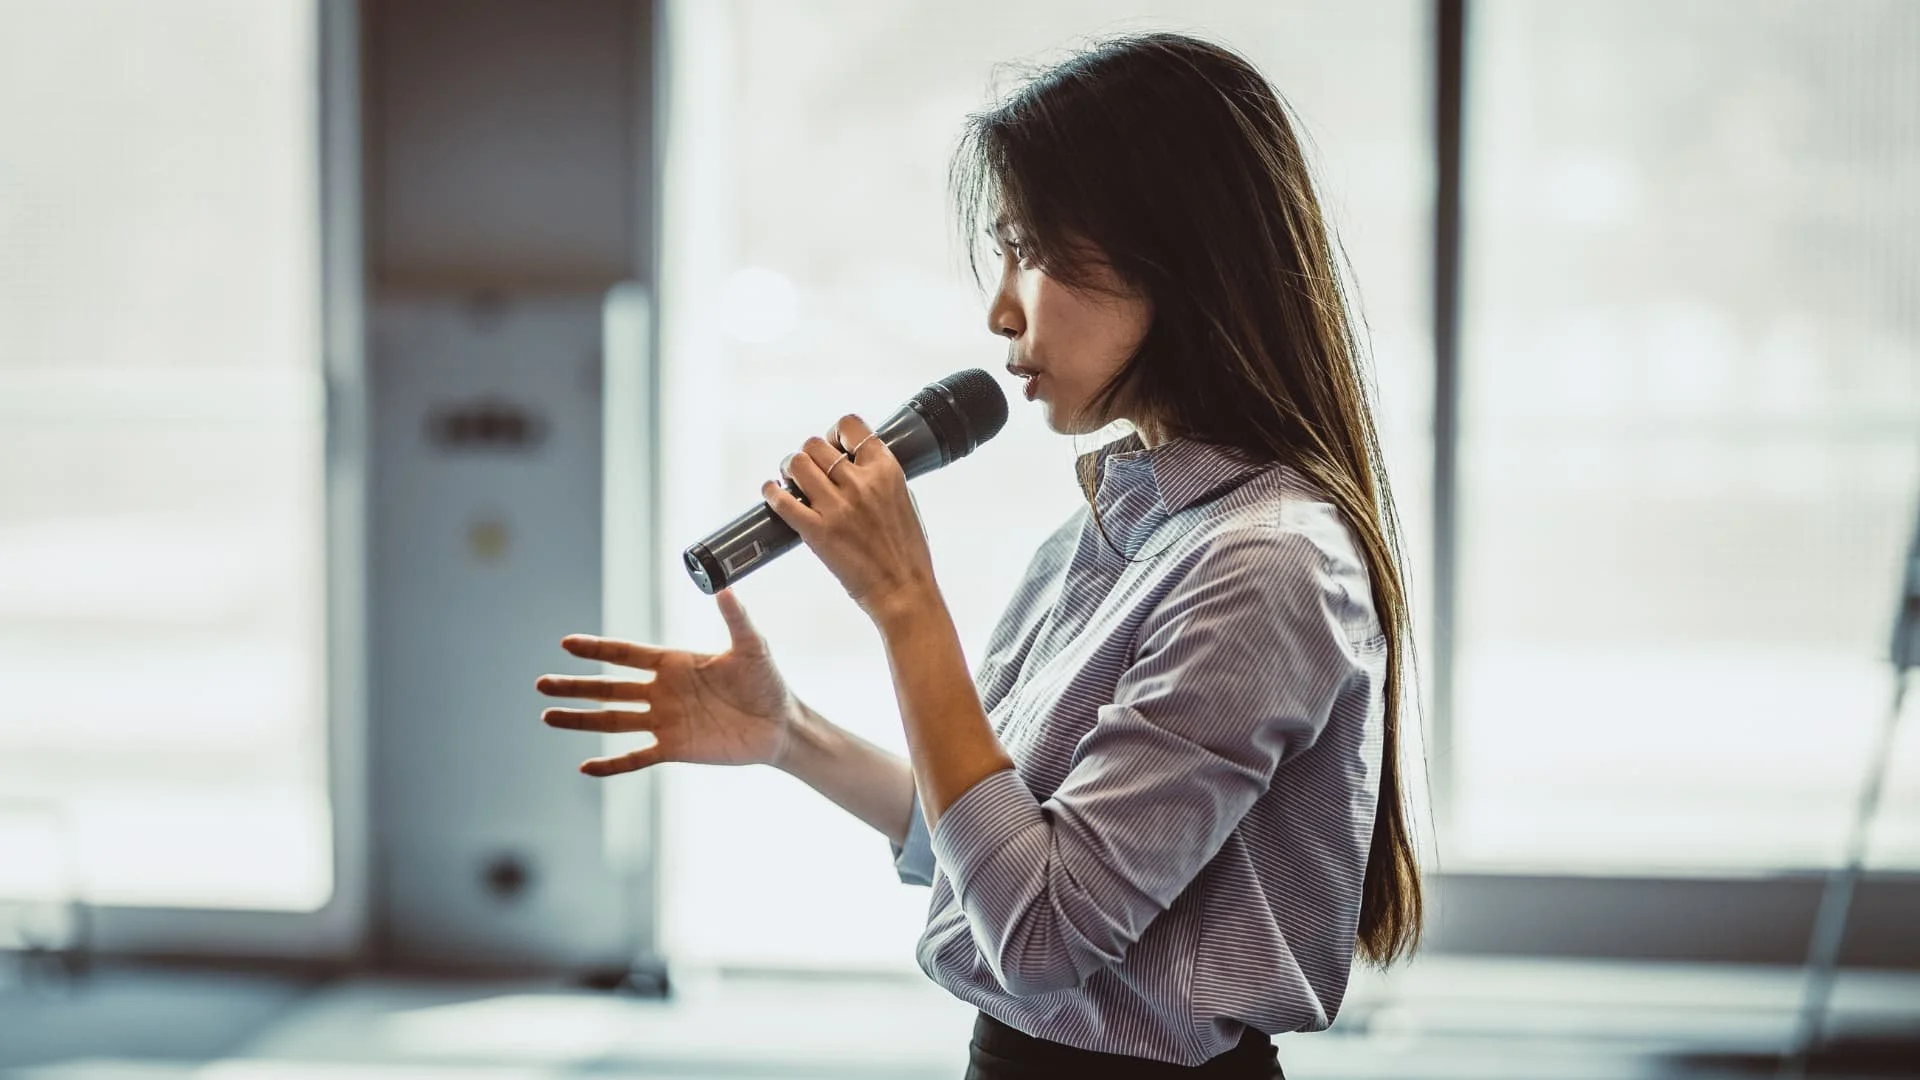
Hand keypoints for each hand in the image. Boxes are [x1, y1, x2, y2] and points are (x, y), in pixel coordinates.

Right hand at [536, 588, 799, 776]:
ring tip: (547, 715)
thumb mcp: (752, 646)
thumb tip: (724, 585)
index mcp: (674, 663)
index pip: (626, 654)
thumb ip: (735, 617)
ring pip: (613, 721)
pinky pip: (635, 757)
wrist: (780, 725)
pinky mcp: (674, 748)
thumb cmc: (768, 682)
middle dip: (575, 685)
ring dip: (580, 719)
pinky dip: (611, 764)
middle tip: (541, 683)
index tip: (567, 644)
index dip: (597, 649)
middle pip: (609, 688)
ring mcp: (665, 721)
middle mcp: (662, 691)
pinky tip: (585, 767)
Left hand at [763, 413, 939, 622]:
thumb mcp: (903, 499)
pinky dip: (772, 493)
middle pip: (815, 444)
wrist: (904, 590)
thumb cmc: (907, 551)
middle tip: (807, 470)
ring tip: (791, 480)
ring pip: (797, 464)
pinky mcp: (817, 532)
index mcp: (886, 471)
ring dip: (789, 469)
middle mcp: (860, 484)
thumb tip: (855, 462)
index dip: (834, 433)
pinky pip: (783, 501)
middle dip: (808, 455)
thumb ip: (881, 477)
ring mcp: (838, 508)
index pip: (850, 426)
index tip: (832, 446)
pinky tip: (773, 493)